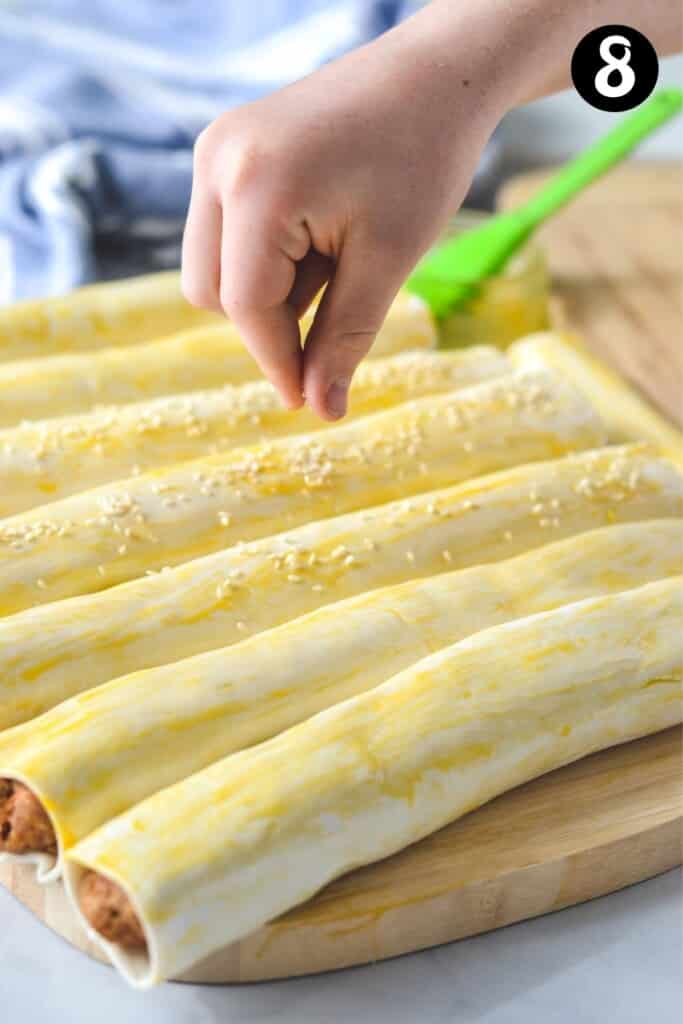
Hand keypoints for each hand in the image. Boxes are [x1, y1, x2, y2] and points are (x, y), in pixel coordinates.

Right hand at [181, 10, 503, 417]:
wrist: (434, 75)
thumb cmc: (423, 158)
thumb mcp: (388, 259)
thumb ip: (345, 337)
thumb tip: (320, 410)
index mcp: (256, 185)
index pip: (246, 305)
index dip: (278, 361)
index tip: (309, 402)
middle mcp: (218, 162)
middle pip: (211, 291)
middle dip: (267, 326)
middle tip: (332, 328)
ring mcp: (215, 151)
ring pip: (211, 267)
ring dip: (265, 293)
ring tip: (336, 264)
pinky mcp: (225, 150)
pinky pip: (225, 233)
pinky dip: (265, 260)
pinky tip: (319, 241)